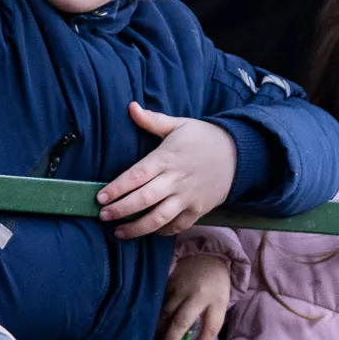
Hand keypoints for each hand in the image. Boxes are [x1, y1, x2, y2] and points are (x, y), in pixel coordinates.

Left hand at [102, 105, 237, 237]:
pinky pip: (178, 225)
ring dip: (137, 228)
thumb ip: (152, 120)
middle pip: (144, 199)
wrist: (238, 154)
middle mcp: (176, 180)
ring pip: (159, 217)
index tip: (100, 197)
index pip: (136, 176)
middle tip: (103, 216)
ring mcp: (188, 197)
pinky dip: (162, 231)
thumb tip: (131, 106)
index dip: (117, 188)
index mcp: (166, 158)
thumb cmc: (203, 138)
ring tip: (119, 233)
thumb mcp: (179, 125)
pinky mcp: (198, 209)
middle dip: (121, 210)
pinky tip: (148, 232)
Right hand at [156, 248, 231, 339]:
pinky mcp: (169, 282)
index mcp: (216, 301)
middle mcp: (197, 295)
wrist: (208, 256)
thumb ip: (209, 322)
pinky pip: (159, 302)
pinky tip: (149, 326)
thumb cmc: (216, 285)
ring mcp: (180, 288)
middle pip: (181, 322)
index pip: (210, 328)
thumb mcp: (221, 304)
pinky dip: (154, 316)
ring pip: (165, 313)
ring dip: (158, 331)